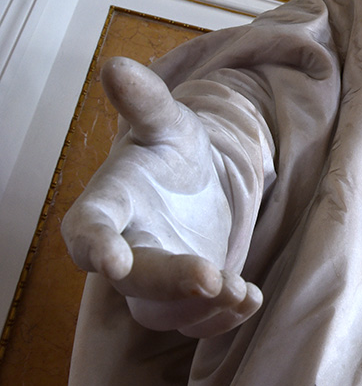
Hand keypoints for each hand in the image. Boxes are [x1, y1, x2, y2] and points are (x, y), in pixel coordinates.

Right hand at [61, 57, 261, 336]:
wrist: (199, 177)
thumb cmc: (173, 150)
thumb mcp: (168, 122)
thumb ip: (146, 102)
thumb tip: (116, 65)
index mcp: (108, 204)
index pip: (88, 230)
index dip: (96, 245)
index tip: (111, 259)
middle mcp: (125, 248)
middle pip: (135, 278)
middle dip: (169, 281)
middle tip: (210, 278)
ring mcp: (154, 279)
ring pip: (167, 309)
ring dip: (202, 308)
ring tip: (240, 291)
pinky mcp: (184, 296)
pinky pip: (196, 320)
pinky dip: (222, 318)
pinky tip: (250, 299)